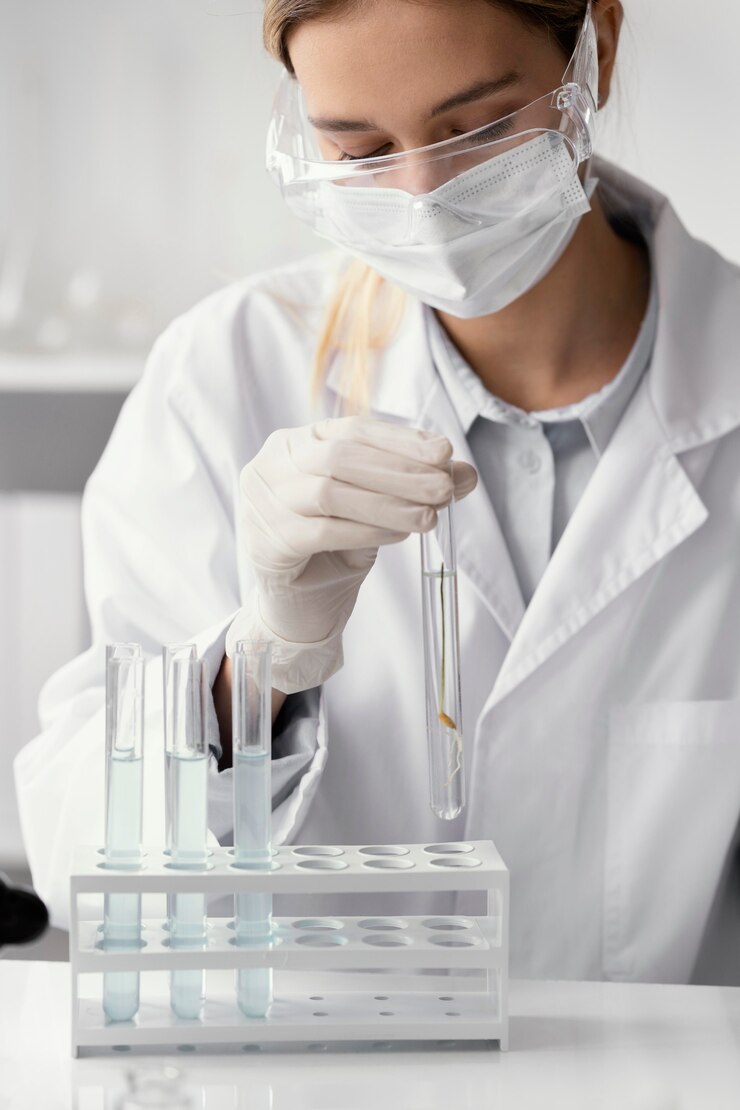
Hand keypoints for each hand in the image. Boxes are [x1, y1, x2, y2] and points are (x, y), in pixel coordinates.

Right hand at [227, 416, 476, 691]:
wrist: (298, 607)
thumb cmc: (334, 550)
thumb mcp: (377, 512)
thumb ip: (414, 487)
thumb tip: (464, 473)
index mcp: (296, 443)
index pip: (353, 430)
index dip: (401, 441)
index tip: (445, 453)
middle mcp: (272, 466)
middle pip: (341, 457)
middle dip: (400, 472)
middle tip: (445, 488)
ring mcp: (262, 503)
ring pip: (330, 492)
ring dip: (387, 503)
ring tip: (429, 517)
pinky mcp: (266, 542)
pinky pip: (322, 531)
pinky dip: (365, 531)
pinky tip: (398, 536)